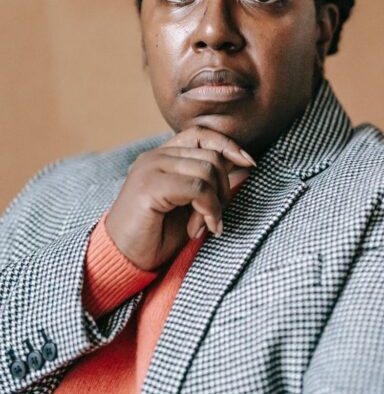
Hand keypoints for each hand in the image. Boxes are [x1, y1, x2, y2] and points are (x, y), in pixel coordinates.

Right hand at [105, 126, 255, 270]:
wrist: (124, 259)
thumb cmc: (158, 235)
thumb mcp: (193, 205)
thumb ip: (213, 184)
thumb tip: (246, 165)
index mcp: (163, 156)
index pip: (201, 133)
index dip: (228, 144)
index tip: (250, 163)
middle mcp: (155, 157)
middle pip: (211, 156)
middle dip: (223, 190)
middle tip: (213, 219)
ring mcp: (150, 168)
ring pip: (208, 170)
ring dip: (215, 205)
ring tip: (202, 227)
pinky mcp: (149, 185)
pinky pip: (198, 188)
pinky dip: (208, 210)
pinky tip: (197, 230)